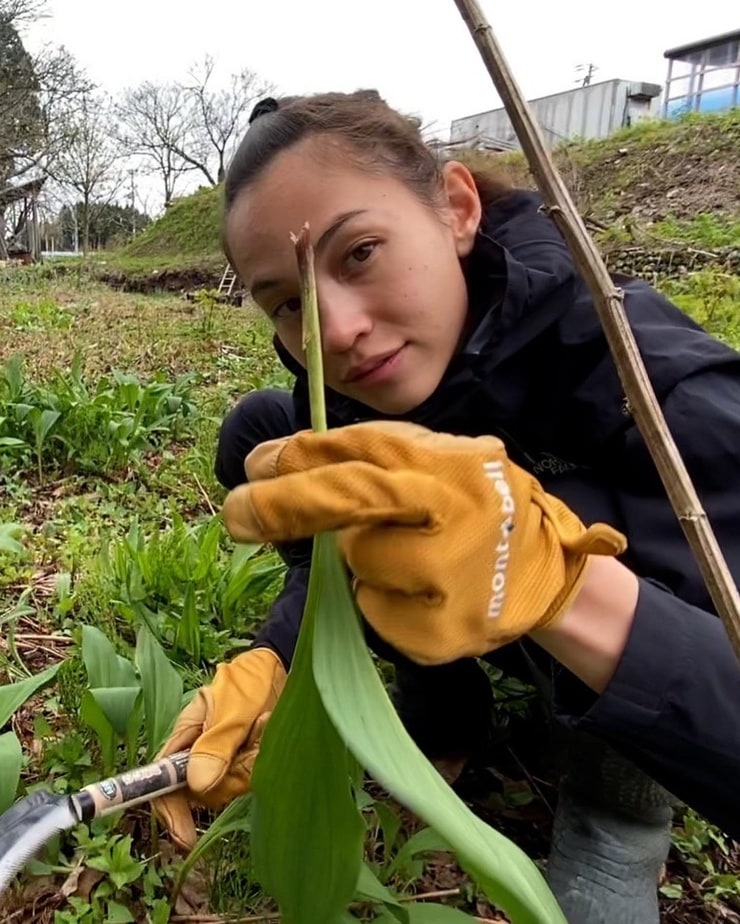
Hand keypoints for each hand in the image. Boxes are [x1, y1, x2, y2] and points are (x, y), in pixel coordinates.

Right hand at [153, 647, 285, 849]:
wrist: (283, 668)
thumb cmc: (250, 681)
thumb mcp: (233, 708)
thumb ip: (216, 744)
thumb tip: (196, 786)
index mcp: (184, 737)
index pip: (164, 782)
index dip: (170, 811)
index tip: (185, 836)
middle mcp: (199, 754)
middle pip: (204, 792)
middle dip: (230, 775)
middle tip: (252, 739)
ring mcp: (223, 761)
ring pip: (231, 787)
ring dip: (251, 762)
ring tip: (262, 727)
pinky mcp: (245, 764)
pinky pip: (251, 780)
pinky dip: (262, 761)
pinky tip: (267, 736)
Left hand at [222, 422, 625, 664]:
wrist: (550, 573)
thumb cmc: (476, 508)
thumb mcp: (439, 464)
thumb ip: (375, 462)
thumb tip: (278, 464)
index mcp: (446, 460)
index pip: (360, 448)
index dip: (297, 457)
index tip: (254, 467)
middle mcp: (453, 508)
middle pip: (353, 498)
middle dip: (285, 504)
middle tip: (236, 515)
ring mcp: (451, 572)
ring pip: (360, 564)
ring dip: (365, 563)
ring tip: (413, 561)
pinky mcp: (446, 630)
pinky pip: (377, 613)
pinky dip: (386, 605)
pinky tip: (425, 595)